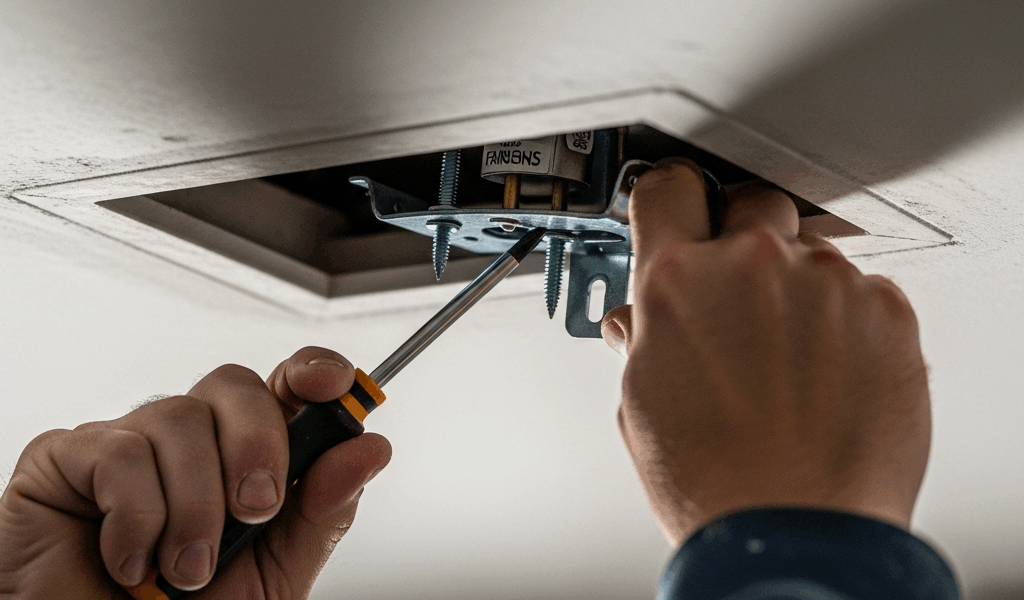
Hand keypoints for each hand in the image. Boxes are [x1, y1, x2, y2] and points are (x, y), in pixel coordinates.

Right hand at [0, 346, 390, 598]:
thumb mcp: (279, 570)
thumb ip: (324, 510)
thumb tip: (369, 450)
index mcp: (245, 454)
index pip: (284, 384)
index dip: (313, 370)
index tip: (333, 385)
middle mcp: (191, 439)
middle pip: (234, 384)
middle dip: (258, 444)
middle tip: (256, 509)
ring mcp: (129, 441)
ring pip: (178, 416)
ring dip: (195, 504)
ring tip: (188, 567)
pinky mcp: (68, 457)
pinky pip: (118, 452)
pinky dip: (138, 518)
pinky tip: (134, 561)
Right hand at [602, 158, 929, 545]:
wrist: (796, 533)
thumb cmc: (715, 482)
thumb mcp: (641, 403)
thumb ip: (643, 338)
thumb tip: (641, 319)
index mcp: (676, 281)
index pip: (666, 189)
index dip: (670, 199)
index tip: (678, 208)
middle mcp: (751, 265)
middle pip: (746, 204)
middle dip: (737, 240)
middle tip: (737, 294)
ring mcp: (825, 283)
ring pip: (807, 250)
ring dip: (795, 286)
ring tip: (788, 357)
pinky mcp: (886, 310)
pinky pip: (860, 289)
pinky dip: (845, 319)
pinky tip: (828, 373)